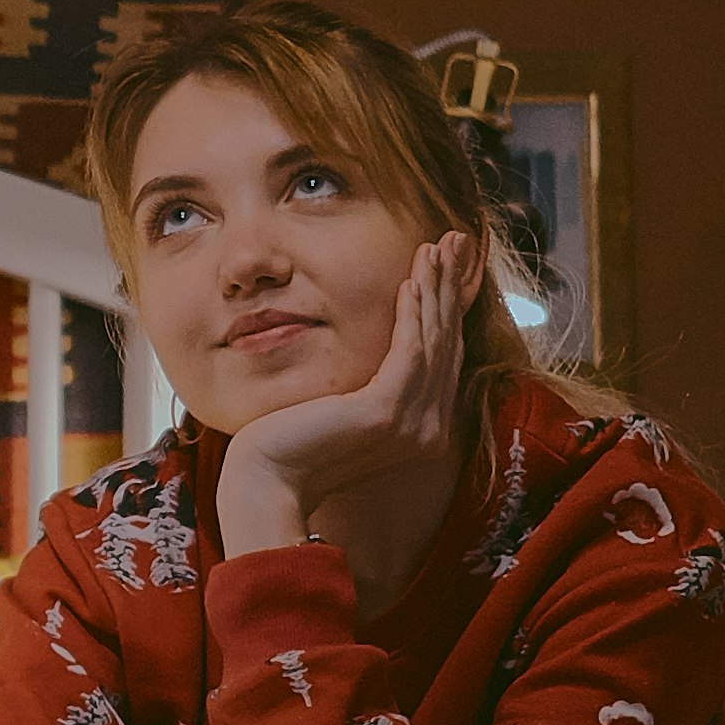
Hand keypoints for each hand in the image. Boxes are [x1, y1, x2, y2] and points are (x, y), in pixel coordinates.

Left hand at [213, 230, 489, 580]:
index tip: (449, 264)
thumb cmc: (294, 449)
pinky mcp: (386, 413)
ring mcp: (412, 424)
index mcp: (423, 429)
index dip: (448, 306)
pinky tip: (410, 284)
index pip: (443, 354)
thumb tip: (380, 354)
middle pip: (446, 342)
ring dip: (435, 288)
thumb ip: (372, 388)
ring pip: (433, 341)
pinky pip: (409, 353)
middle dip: (451, 286)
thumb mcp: (344, 410)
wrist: (268, 483)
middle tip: (456, 240)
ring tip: (436, 247)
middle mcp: (429, 429)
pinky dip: (412, 316)